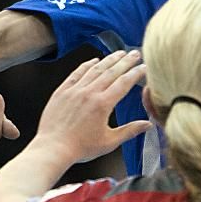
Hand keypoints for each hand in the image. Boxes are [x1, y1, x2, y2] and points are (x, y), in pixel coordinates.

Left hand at [32, 51, 149, 165]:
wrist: (53, 148)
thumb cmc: (80, 148)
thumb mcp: (109, 142)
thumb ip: (130, 130)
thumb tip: (147, 124)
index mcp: (103, 104)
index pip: (124, 83)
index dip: (136, 73)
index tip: (144, 67)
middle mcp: (89, 93)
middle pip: (111, 72)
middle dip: (125, 61)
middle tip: (135, 53)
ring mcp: (75, 90)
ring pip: (95, 69)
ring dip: (108, 59)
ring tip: (119, 53)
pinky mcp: (62, 91)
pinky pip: (76, 73)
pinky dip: (86, 65)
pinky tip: (94, 60)